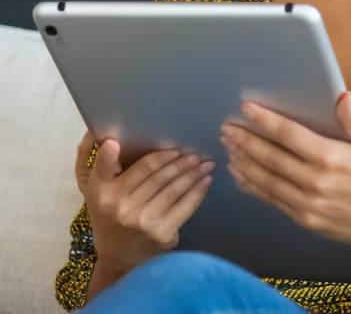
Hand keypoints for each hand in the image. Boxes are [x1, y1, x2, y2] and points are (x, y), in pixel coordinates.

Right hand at [74, 131, 215, 272]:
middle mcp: (121, 206)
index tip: (174, 147)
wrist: (117, 257)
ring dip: (193, 173)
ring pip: (174, 189)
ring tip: (206, 162)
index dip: (156, 156)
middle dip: (180, 162)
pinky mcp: (161, 233)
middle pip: (159, 176)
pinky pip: (185, 206)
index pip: (134, 167)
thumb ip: (105, 165)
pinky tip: (206, 180)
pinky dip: (198, 191)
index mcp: (103, 192)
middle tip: (195, 151)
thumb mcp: (98, 190)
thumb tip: (113, 140)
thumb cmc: (109, 213)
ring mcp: (142, 221)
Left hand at [221, 94, 350, 256]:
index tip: (247, 108)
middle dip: (246, 141)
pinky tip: (243, 175)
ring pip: (267, 181)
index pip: (291, 135)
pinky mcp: (307, 220)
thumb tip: (341, 97)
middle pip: (272, 158)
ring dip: (244, 163)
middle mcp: (317, 182)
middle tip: (227, 127)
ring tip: (229, 147)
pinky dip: (254, 187)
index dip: (267, 120)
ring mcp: (309, 205)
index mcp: (334, 158)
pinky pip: (273, 201)